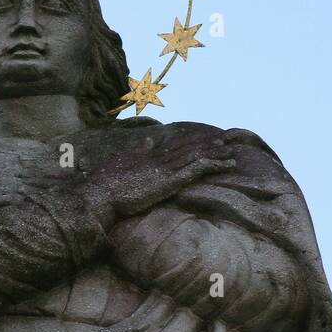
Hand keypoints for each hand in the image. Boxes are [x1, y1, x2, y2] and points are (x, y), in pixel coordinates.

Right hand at [76, 124, 237, 224]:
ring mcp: (166, 167)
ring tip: (230, 152)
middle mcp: (158, 157)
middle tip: (223, 141)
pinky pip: (199, 168)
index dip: (188, 141)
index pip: (172, 145)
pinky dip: (215, 164)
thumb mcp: (119, 165)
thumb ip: (135, 153)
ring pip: (197, 155)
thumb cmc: (104, 186)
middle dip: (206, 144)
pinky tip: (227, 163)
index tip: (201, 138)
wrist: (100, 193)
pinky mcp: (171, 179)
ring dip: (215, 153)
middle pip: (187, 147)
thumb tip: (146, 141)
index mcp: (146, 156)